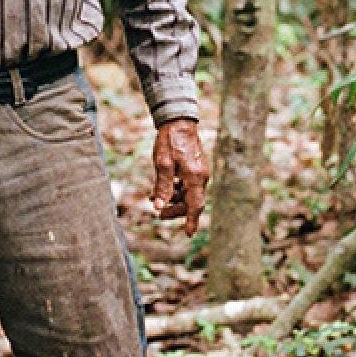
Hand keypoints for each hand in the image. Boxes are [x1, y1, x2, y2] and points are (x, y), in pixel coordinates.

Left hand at [151, 120, 208, 236]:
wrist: (178, 122)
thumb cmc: (170, 141)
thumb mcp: (162, 164)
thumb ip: (162, 187)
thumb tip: (159, 207)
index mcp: (194, 177)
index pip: (195, 205)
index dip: (192, 221)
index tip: (189, 234)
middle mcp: (201, 176)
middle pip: (191, 202)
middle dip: (175, 210)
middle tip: (158, 213)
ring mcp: (199, 172)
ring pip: (188, 194)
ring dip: (173, 199)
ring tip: (154, 199)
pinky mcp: (195, 168)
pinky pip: (188, 185)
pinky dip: (176, 190)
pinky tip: (162, 189)